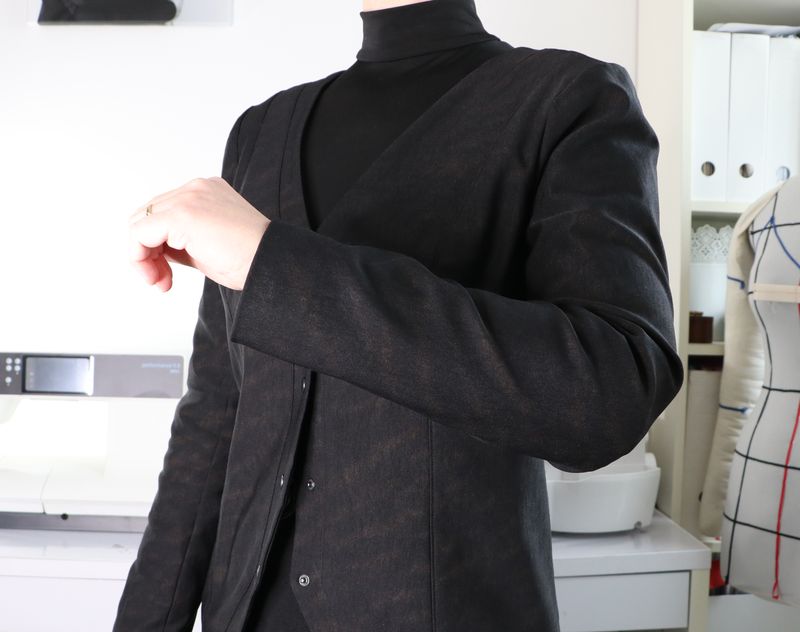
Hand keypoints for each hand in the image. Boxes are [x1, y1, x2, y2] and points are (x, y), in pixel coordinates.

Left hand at [128, 177, 269, 291]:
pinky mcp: (182, 213)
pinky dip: (140, 257)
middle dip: (146, 252)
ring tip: (160, 281)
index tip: (167, 276)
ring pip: (139, 223)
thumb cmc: (251, 262)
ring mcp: (189, 197)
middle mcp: (196, 188)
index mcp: (206, 192)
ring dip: (142, 257)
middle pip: (147, 216)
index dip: (156, 247)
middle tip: (161, 281)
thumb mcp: (208, 247)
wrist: (271, 265)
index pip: (162, 213)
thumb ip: (181, 241)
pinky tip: (159, 276)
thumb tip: (155, 251)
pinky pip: (139, 233)